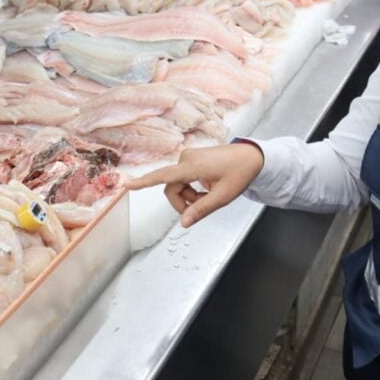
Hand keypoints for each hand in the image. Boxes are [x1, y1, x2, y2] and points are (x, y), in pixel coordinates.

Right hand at [123, 143, 264, 227]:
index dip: (143, 183)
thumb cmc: (240, 173)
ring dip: (190, 196)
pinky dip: (193, 188)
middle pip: (171, 189)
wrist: (252, 156)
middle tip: (204, 206)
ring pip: (177, 185)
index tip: (126, 185)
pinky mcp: (191, 159)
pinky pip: (184, 179)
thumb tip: (183, 223)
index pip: (162, 177)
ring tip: (210, 196)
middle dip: (184, 202)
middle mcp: (186, 159)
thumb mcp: (223, 196)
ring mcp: (188, 158)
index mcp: (192, 166)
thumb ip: (201, 210)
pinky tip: (208, 188)